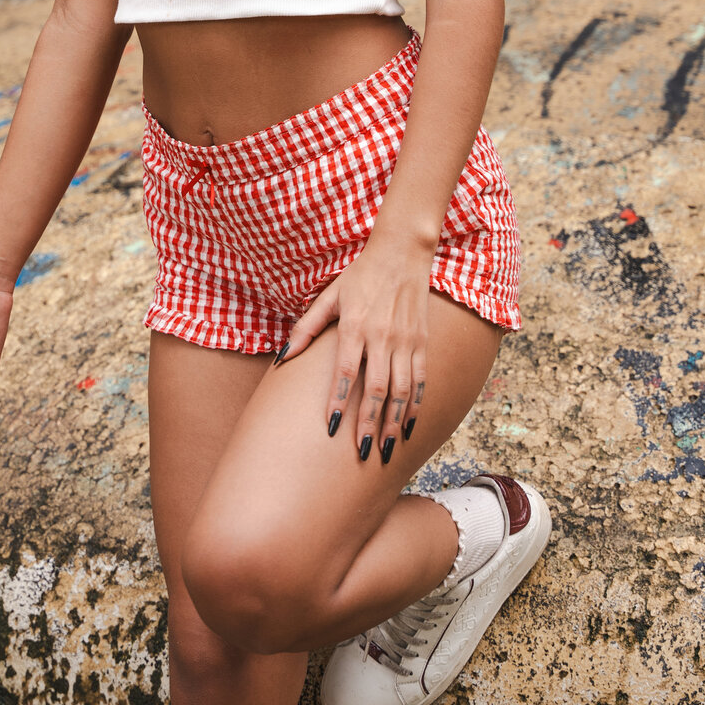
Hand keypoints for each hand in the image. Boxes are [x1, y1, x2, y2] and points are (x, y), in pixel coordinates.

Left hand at [280, 245, 430, 462]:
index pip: (346, 372)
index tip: (333, 427)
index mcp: (356, 326)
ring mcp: (406, 341)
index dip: (340, 400)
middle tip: (361, 452)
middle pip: (377, 389)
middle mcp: (383, 336)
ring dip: (393, 422)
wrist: (402, 252)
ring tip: (384, 449)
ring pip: (402, 390)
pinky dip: (415, 405)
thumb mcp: (329, 296)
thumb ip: (307, 327)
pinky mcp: (422, 342)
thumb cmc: (361, 275)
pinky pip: (420, 380)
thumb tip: (283, 357)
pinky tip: (408, 425)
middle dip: (369, 423)